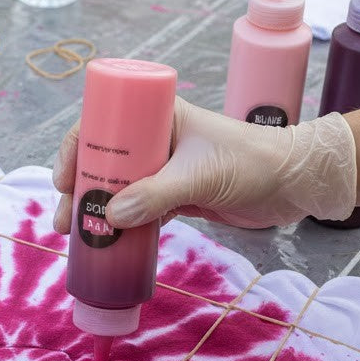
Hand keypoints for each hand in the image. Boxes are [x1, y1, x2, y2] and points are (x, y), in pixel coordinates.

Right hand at [52, 98, 356, 232]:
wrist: (295, 184)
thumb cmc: (252, 162)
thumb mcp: (199, 176)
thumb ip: (155, 195)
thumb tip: (110, 218)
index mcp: (158, 117)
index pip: (104, 124)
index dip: (76, 149)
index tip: (63, 179)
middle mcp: (156, 140)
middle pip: (104, 161)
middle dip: (79, 190)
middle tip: (65, 221)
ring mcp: (165, 169)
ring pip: (118, 189)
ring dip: (96, 212)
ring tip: (76, 237)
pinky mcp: (176, 196)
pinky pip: (139, 210)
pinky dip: (123, 226)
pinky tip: (109, 243)